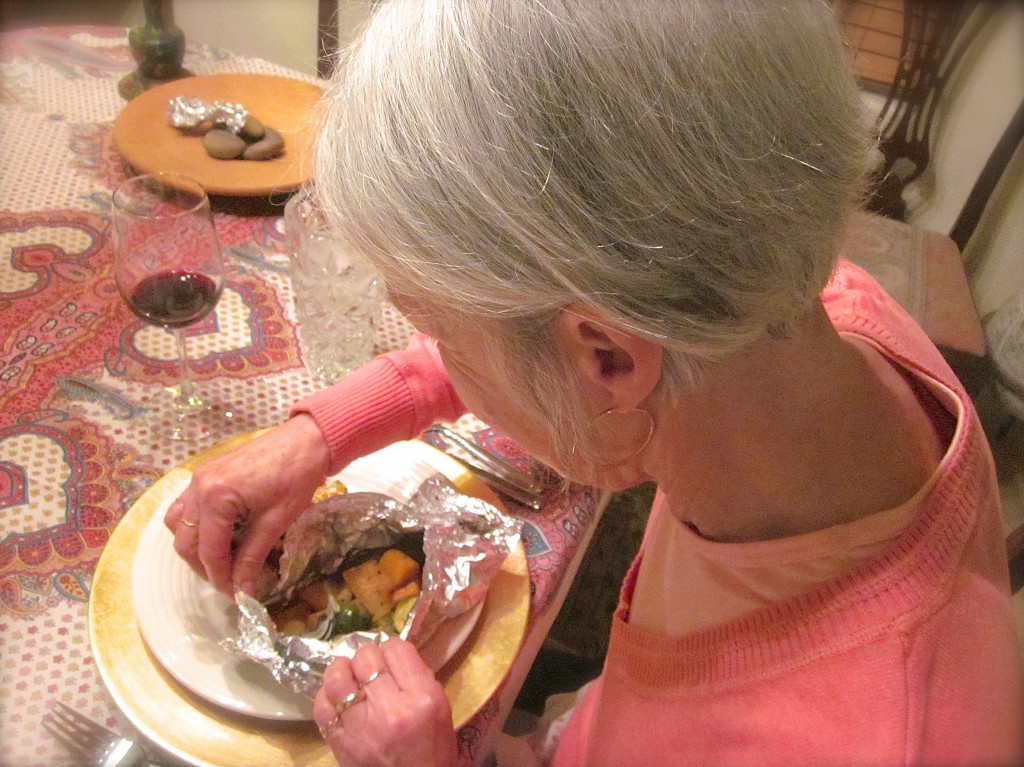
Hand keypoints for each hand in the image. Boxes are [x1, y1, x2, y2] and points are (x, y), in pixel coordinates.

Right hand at [164, 414, 330, 594]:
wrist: (306, 439)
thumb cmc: (297, 477)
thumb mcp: (276, 521)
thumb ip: (253, 557)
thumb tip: (244, 591)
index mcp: (215, 497)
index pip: (208, 551)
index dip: (220, 578)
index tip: (236, 597)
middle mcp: (198, 487)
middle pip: (185, 542)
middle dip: (205, 567)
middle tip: (229, 582)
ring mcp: (197, 478)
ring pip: (178, 525)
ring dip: (194, 548)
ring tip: (221, 562)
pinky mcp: (205, 473)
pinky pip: (185, 506)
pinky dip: (193, 526)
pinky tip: (215, 535)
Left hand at [314, 639, 457, 766]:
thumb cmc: (433, 747)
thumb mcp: (440, 705)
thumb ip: (416, 675)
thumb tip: (389, 653)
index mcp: (421, 698)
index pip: (396, 649)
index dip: (392, 649)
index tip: (392, 658)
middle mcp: (390, 710)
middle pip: (365, 657)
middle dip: (368, 658)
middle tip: (371, 669)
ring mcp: (361, 728)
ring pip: (338, 677)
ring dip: (342, 671)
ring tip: (349, 677)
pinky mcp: (340, 743)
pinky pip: (322, 707)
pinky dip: (327, 696)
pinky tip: (337, 698)